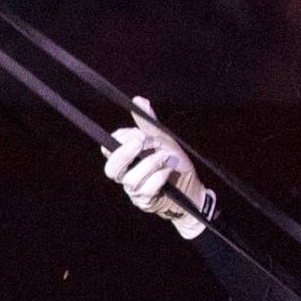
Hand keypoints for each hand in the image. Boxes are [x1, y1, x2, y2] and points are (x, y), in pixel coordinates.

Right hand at [103, 100, 214, 238]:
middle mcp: (126, 175)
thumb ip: (148, 123)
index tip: (138, 133)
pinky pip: (147, 190)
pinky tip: (168, 172)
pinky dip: (159, 177)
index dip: (120, 140)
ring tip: (165, 155)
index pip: (109, 149)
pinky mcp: (146, 202)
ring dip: (150, 163)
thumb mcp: (163, 139)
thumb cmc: (173, 162)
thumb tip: (138, 99)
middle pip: (112, 169)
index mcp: (126, 158)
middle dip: (125, 154)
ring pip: (132, 179)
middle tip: (141, 142)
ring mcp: (135, 190)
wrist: (191, 187)